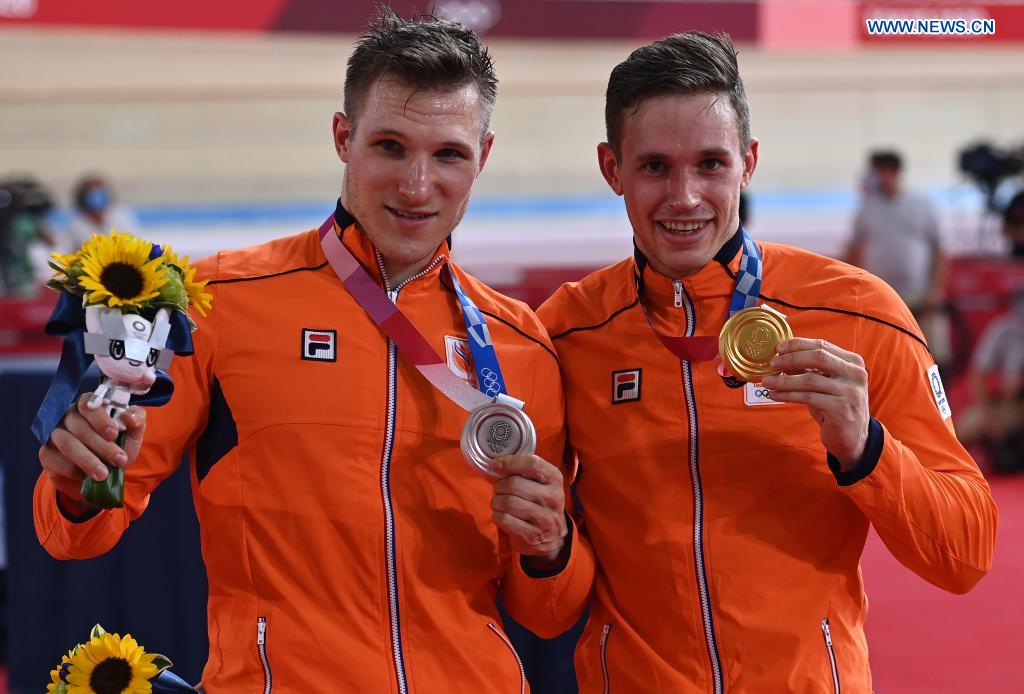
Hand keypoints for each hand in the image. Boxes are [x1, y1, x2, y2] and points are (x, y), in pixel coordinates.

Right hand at [38, 393, 146, 513]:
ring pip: (66, 443)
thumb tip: (128, 417)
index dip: (100, 418)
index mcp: (89, 406)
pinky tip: (86, 477)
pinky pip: (54, 459)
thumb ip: (136, 420)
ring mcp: (54, 434)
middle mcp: (68, 416)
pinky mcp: (47, 454)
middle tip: (120, 460)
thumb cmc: (119, 446)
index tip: (114, 435)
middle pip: (78, 425)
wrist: (105, 474)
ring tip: (104, 474)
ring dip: (87, 460)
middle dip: (101, 445)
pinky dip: (73, 470)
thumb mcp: (133, 433)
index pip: (87, 403)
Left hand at [490, 454, 567, 564]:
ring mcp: (544, 518)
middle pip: (514, 484)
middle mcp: (553, 497)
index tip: (495, 465)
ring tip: (500, 503)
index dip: (510, 462)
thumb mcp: (541, 484)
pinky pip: (504, 519)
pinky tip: (502, 516)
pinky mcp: (532, 535)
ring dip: (496, 501)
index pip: (532, 463)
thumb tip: (497, 465)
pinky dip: (497, 516)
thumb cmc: (541, 504)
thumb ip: (524, 471)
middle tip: (499, 490)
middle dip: (499, 486)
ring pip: (507, 502)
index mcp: (555, 479)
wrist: (553, 538)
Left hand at [763, 338, 869, 469]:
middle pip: (818, 357)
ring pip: (810, 380)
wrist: (853, 438)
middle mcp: (856, 374)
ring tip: (767, 382)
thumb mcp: (824, 384)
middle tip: (772, 364)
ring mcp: (850, 392)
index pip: (822, 345)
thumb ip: (808, 369)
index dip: (798, 345)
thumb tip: (782, 356)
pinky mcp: (841, 409)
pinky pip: (808, 398)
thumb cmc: (835, 407)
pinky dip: (788, 395)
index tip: (778, 348)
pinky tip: (775, 395)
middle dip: (791, 359)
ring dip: (784, 380)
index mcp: (853, 362)